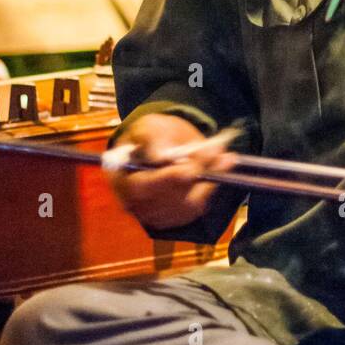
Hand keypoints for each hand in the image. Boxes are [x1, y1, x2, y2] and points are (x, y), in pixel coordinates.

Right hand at [105, 112, 237, 230]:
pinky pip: (197, 207)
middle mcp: (134, 203)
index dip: (166, 180)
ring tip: (225, 157)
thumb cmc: (151, 136)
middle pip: (168, 199)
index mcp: (119, 178)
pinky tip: (222, 166)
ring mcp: (154, 215)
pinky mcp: (175, 218)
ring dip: (210, 180)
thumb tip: (160, 157)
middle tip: (216, 150)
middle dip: (195, 174)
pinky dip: (212, 187)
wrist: (161, 148)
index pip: (141, 187)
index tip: (190, 169)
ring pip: (187, 204)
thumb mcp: (148, 126)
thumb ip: (152, 137)